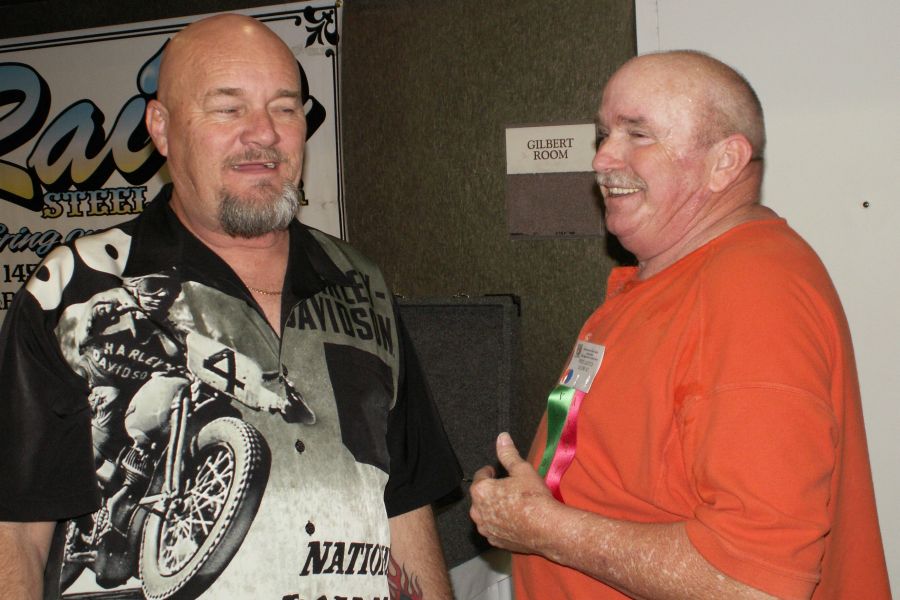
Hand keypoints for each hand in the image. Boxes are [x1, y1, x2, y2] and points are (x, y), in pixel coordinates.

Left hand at [469, 432, 557, 554]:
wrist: (547, 528)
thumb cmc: (534, 498)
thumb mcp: (522, 470)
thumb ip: (508, 454)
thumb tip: (502, 437)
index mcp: (481, 491)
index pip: (480, 476)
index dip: (490, 472)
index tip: (497, 472)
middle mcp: (478, 511)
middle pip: (480, 496)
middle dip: (491, 491)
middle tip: (508, 488)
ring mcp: (485, 528)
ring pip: (485, 513)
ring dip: (494, 508)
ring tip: (512, 504)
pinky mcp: (495, 541)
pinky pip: (493, 528)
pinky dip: (499, 523)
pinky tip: (514, 520)